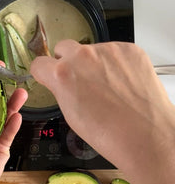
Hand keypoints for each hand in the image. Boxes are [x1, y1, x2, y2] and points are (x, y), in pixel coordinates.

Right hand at [30, 40, 174, 183]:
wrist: (144, 135)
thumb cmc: (105, 133)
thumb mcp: (71, 114)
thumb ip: (62, 90)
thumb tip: (62, 81)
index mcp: (62, 74)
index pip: (39, 63)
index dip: (43, 72)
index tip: (48, 75)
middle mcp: (82, 56)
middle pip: (63, 47)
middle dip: (66, 61)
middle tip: (79, 78)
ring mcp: (108, 50)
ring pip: (90, 50)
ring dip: (93, 63)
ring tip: (108, 85)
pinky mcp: (129, 49)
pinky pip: (114, 52)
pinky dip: (114, 63)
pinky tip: (123, 82)